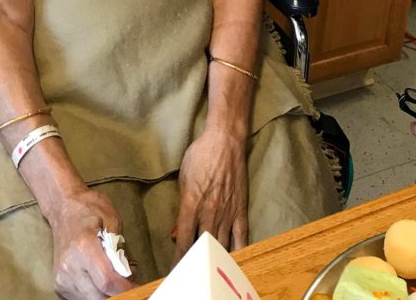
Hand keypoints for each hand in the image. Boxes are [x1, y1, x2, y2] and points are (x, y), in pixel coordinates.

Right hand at [49, 188, 132, 299]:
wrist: (62, 208)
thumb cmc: (89, 209)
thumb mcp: (112, 218)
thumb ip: (119, 248)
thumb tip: (128, 274)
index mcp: (84, 247)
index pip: (107, 280)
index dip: (125, 288)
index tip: (138, 288)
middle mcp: (69, 267)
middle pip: (99, 296)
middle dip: (118, 293)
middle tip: (129, 282)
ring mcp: (61, 278)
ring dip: (106, 294)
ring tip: (115, 278)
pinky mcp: (58, 285)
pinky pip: (81, 298)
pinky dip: (95, 293)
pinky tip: (100, 279)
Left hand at [174, 127, 248, 263]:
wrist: (225, 140)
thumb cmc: (200, 155)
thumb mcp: (183, 178)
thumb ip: (181, 206)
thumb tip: (179, 231)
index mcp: (191, 204)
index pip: (183, 241)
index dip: (178, 261)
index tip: (174, 273)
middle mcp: (209, 212)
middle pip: (202, 248)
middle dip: (196, 264)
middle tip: (192, 275)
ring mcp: (227, 212)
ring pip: (221, 245)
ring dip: (214, 261)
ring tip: (209, 273)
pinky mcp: (240, 209)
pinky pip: (241, 236)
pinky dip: (238, 252)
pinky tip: (235, 263)